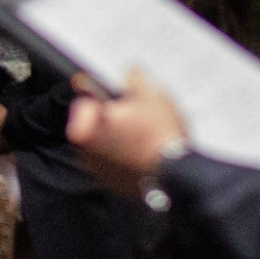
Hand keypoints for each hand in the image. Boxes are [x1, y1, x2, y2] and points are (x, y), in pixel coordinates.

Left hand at [66, 69, 186, 199]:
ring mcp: (98, 173)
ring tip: (146, 136)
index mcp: (84, 129)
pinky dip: (126, 158)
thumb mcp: (150, 95)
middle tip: (137, 116)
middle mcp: (84, 154)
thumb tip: (130, 71)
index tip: (120, 98)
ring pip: (106, 145)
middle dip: (112, 119)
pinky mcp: (114, 187)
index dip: (104, 96)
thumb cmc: (158, 136)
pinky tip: (148, 154)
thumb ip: (134, 78)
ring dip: (120, 139)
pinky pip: (116, 165)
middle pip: (95, 125)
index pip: (84, 102)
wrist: (175, 178)